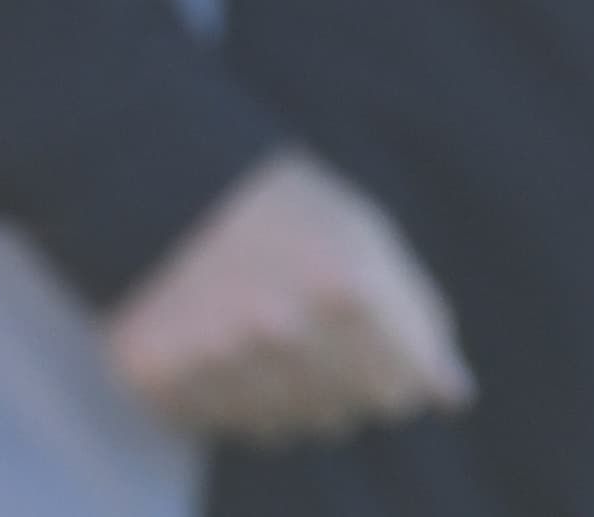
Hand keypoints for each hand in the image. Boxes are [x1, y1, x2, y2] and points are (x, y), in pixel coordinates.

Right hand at [102, 150, 470, 445]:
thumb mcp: (362, 230)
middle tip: (296, 319)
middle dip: (333, 375)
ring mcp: (219, 360)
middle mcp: (286, 334)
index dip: (386, 361)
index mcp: (348, 291)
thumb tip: (451, 394)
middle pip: (344, 411)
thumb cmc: (270, 197)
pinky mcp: (160, 378)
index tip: (355, 326)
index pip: (403, 389)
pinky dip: (221, 395)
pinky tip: (211, 345)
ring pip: (283, 425)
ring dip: (278, 389)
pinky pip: (217, 421)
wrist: (142, 168)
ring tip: (250, 328)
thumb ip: (417, 313)